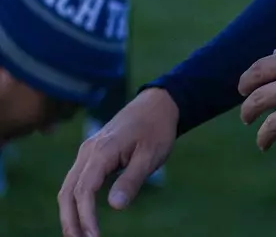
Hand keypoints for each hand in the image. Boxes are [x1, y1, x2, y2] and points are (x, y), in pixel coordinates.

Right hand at [58, 87, 177, 236]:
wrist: (156, 104)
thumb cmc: (157, 129)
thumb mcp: (151, 155)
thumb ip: (132, 179)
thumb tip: (115, 207)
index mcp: (101, 151)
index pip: (84, 191)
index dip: (86, 217)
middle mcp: (87, 152)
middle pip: (67, 192)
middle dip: (70, 221)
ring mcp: (86, 152)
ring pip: (68, 187)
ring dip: (69, 213)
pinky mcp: (90, 155)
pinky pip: (75, 181)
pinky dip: (74, 201)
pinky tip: (81, 217)